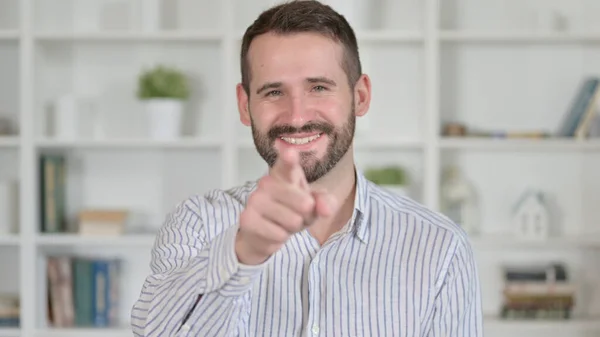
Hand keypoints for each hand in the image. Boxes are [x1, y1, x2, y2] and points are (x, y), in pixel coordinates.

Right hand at [235, 148, 336, 264]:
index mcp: (285, 173)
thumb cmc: (292, 211)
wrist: (264, 233)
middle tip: (297, 214)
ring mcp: (255, 200)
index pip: (288, 164)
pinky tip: (272, 231)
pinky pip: (280, 235)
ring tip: (283, 223)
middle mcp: (267, 182)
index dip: (289, 159)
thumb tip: (325, 209)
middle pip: (305, 203)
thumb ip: (325, 203)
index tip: (290, 153)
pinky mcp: (247, 219)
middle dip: (307, 216)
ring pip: (293, 221)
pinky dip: (281, 238)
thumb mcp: (314, 206)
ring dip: (293, 228)